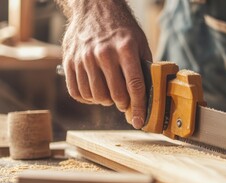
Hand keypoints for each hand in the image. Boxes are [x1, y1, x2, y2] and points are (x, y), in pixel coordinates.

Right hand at [62, 2, 151, 128]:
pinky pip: (77, 92)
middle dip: (123, 104)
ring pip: (96, 96)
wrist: (94, 8)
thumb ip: (144, 67)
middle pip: (115, 94)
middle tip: (124, 102)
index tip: (140, 121)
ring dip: (105, 101)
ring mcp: (84, 58)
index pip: (134, 86)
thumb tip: (149, 94)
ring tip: (109, 94)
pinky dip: (88, 98)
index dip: (139, 108)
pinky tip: (94, 92)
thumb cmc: (121, 28)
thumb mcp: (140, 42)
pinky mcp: (69, 60)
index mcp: (125, 49)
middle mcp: (104, 54)